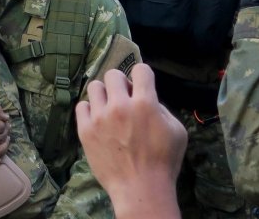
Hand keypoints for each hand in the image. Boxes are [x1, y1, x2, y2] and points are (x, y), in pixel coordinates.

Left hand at [76, 66, 184, 217]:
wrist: (141, 189)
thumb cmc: (164, 162)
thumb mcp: (177, 131)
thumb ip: (161, 108)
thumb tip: (147, 97)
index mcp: (145, 103)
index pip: (140, 69)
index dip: (143, 76)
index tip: (142, 86)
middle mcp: (120, 105)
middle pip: (113, 74)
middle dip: (121, 84)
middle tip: (125, 99)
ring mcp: (100, 117)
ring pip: (94, 86)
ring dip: (104, 95)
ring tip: (110, 109)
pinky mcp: (85, 130)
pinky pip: (81, 106)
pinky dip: (90, 110)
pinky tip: (98, 120)